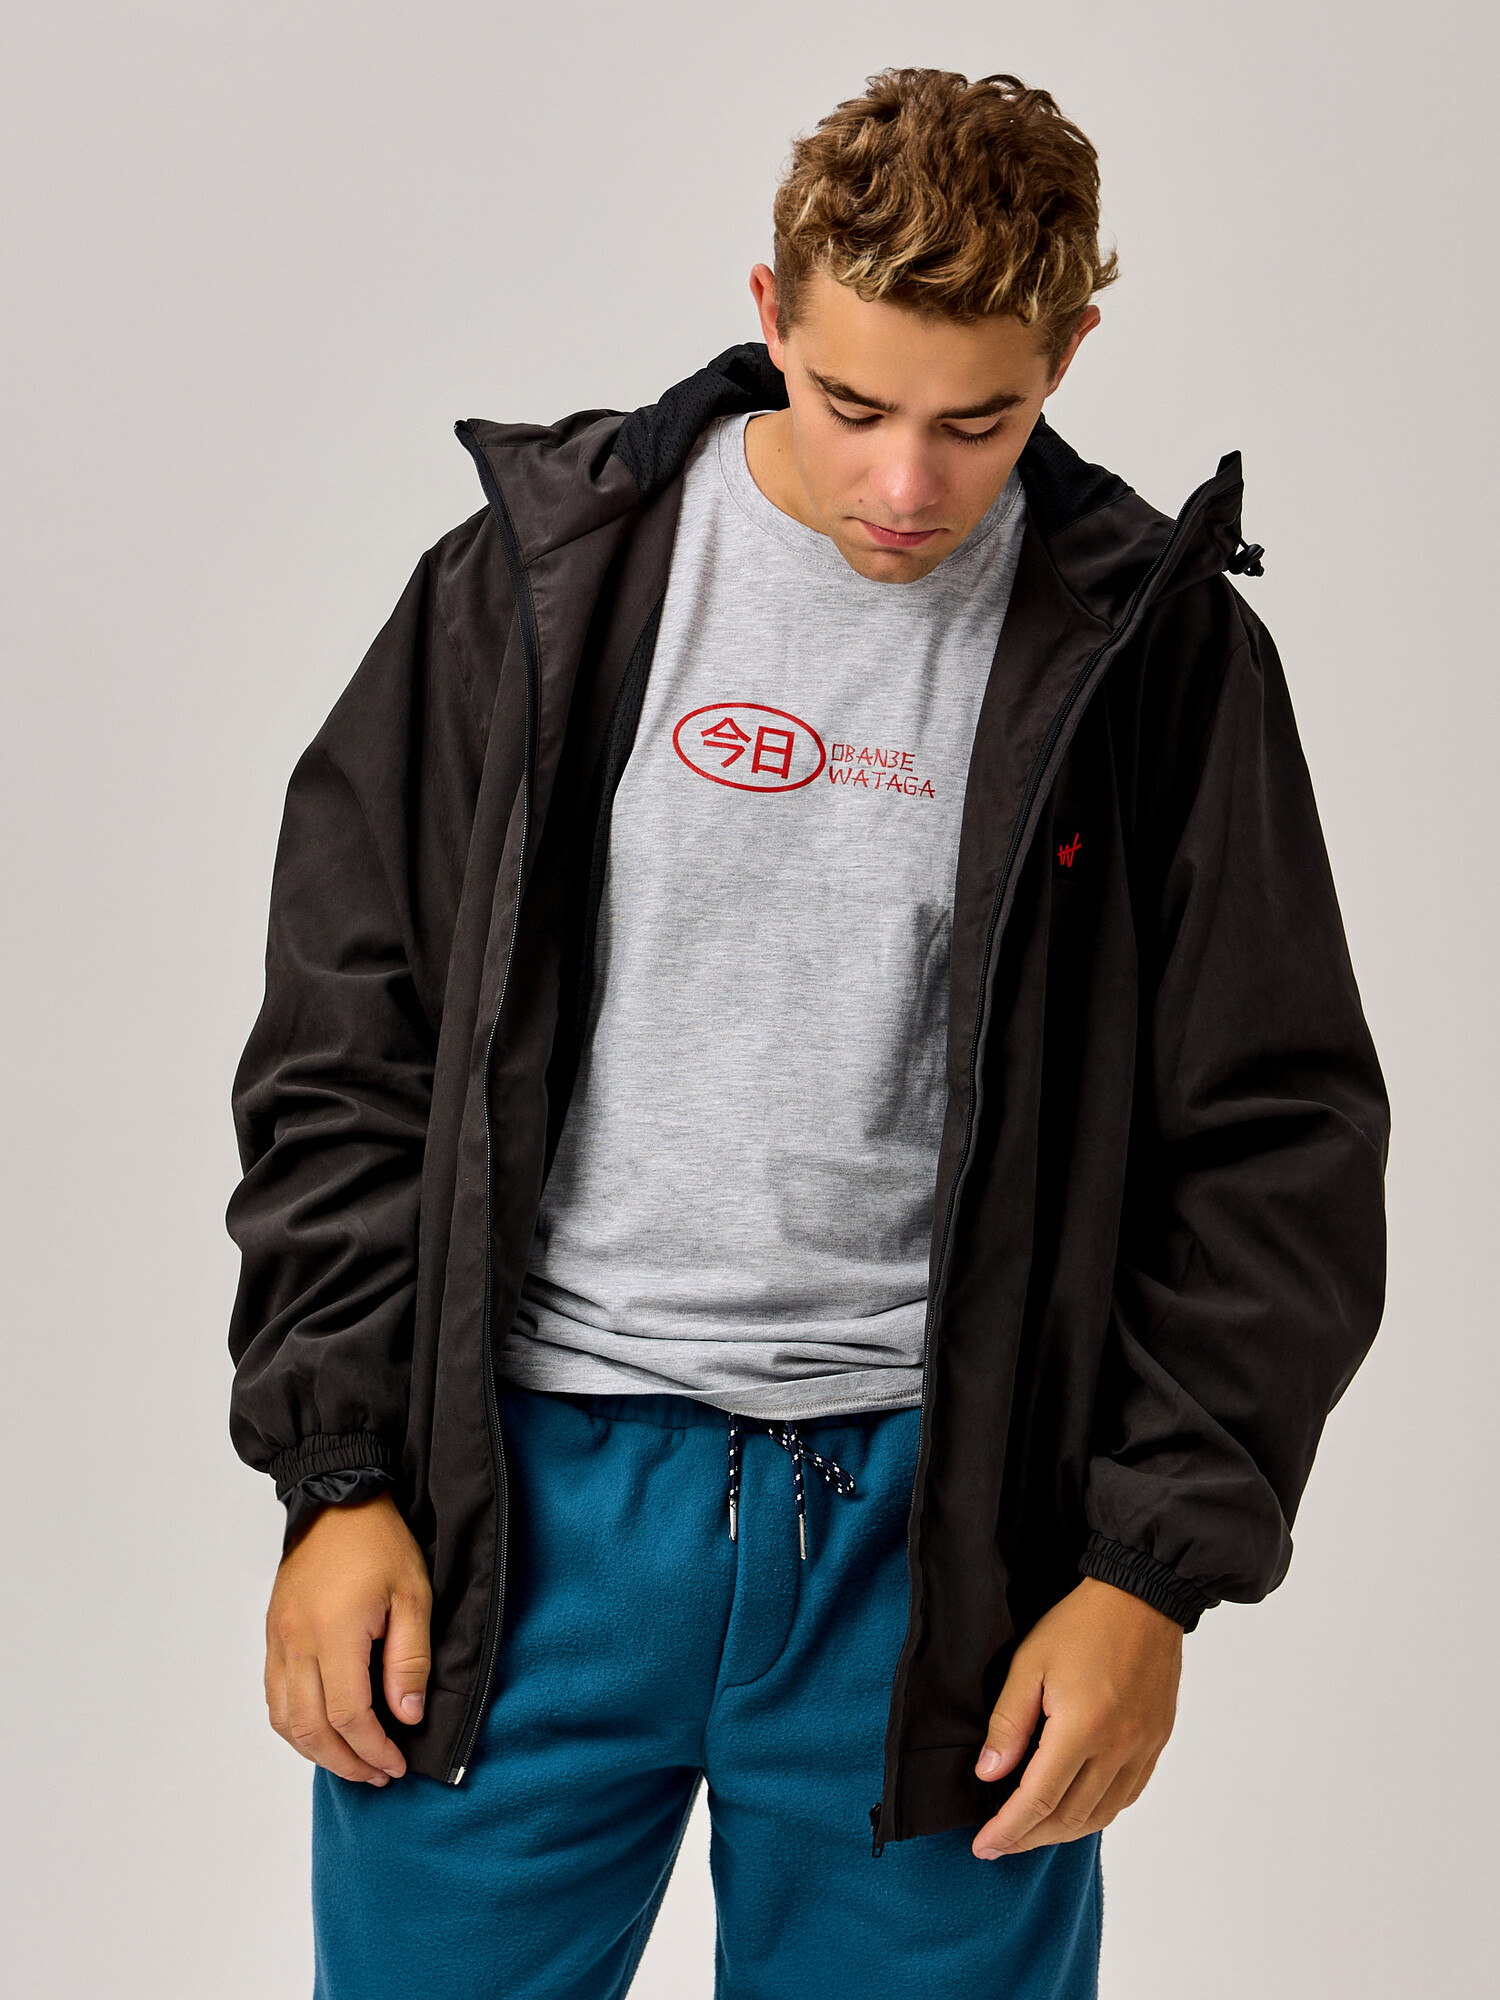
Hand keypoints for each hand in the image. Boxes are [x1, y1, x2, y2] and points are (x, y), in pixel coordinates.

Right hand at [264, 1492, 432, 1785]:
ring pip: (284, 1719)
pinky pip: (274, 1695)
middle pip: (310, 1728)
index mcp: (334, 1632)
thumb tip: (406, 1717)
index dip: (373, 1749)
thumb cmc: (380, 1542)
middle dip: (346, 1762)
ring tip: (352, 1762)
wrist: (337, 1499)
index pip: (348, 1715)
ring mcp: (278, 1639)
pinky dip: (294, 1725)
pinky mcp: (272, 1634)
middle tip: (378, 1774)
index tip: (397, 1764)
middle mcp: (296, 1642)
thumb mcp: (413, 1595)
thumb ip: (410, 1660)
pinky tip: (320, 1731)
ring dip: (316, 1751)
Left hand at [971, 1576, 1181, 1857]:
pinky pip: (1126, 1796)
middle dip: (1029, 1837)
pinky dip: (1097, 1813)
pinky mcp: (1156, 1743)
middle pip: (1069, 1817)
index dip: (1008, 1830)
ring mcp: (1142, 1749)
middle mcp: (1117, 1748)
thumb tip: (988, 1774)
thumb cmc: (1081, 1623)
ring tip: (1030, 1832)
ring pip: (1100, 1815)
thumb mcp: (1030, 1663)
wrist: (1143, 1598)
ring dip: (1063, 1831)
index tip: (982, 1846)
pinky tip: (1076, 1810)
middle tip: (999, 1843)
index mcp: (1082, 1728)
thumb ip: (1008, 1722)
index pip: (1038, 1800)